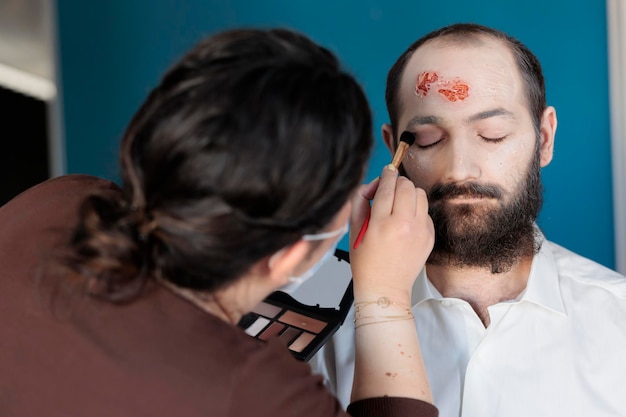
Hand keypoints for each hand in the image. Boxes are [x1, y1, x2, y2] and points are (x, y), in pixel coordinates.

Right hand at [349, 165, 433, 299]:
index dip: (386, 174)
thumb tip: (372, 185)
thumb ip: (360, 202)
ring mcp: (420, 231)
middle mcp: (404, 225)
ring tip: (399, 204)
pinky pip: (426, 211)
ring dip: (409, 193)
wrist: (385, 288)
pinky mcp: (429, 236)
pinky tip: (405, 220)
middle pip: (407, 186)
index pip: (388, 186)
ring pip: (420, 194)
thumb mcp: (354, 230)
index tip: (386, 171)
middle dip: (398, 182)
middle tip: (390, 189)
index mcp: (382, 223)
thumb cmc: (366, 263)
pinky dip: (416, 210)